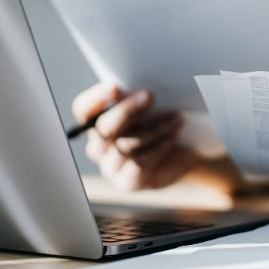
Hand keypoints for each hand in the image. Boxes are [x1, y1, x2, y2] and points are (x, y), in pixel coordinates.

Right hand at [72, 83, 198, 190]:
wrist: (184, 153)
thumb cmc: (164, 120)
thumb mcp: (151, 105)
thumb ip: (139, 96)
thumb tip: (142, 87)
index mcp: (96, 122)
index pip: (84, 109)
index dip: (97, 98)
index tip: (117, 87)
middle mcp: (98, 146)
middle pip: (103, 128)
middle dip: (126, 110)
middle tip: (149, 95)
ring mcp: (110, 166)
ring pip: (125, 146)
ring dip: (154, 128)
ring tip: (177, 117)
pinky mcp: (128, 182)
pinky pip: (139, 163)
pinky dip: (159, 146)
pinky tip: (174, 135)